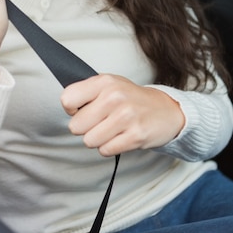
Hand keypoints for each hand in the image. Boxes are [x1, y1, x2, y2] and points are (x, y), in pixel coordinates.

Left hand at [61, 74, 185, 155]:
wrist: (165, 110)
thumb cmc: (131, 98)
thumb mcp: (109, 85)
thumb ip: (86, 92)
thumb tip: (67, 107)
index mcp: (104, 81)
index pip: (67, 99)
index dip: (71, 109)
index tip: (81, 109)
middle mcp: (114, 97)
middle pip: (76, 125)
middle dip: (85, 128)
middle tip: (99, 121)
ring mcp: (126, 116)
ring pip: (89, 140)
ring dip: (98, 139)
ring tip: (111, 129)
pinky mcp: (135, 135)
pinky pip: (105, 150)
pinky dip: (110, 147)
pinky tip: (120, 136)